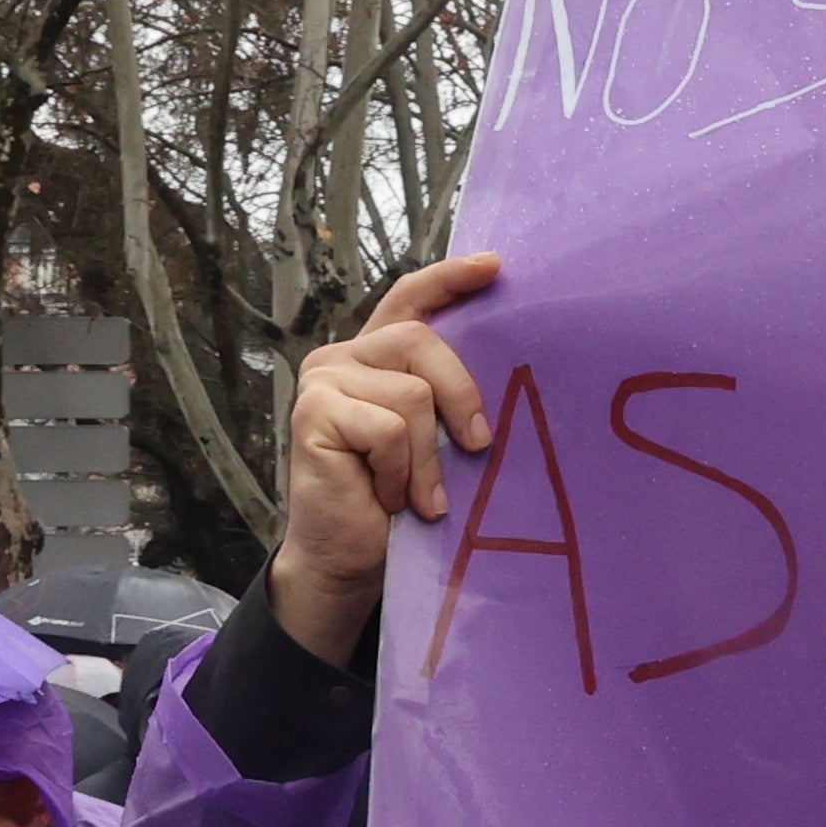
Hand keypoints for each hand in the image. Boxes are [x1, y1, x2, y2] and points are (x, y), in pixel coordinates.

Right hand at [270, 251, 501, 664]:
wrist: (349, 560)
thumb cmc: (398, 502)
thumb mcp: (435, 440)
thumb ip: (447, 398)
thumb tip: (513, 369)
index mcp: (377, 355)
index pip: (411, 299)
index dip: (450, 278)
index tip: (495, 266)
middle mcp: (344, 356)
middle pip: (420, 342)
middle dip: (462, 396)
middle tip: (479, 447)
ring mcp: (324, 381)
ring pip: (411, 395)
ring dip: (427, 458)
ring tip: (419, 496)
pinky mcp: (312, 413)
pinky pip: (387, 430)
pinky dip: (400, 472)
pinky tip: (387, 497)